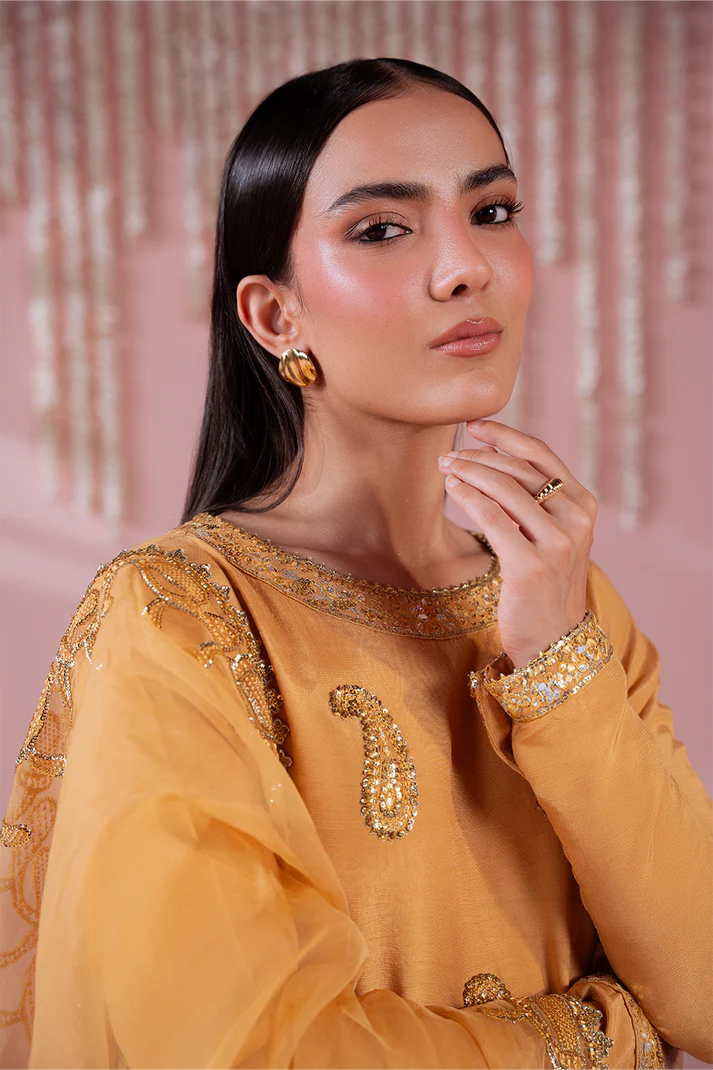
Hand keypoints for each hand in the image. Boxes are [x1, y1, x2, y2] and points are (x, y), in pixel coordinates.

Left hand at [439, 420, 597, 668]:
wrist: (553, 640)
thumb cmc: (545, 584)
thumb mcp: (553, 536)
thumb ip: (537, 502)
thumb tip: (493, 461)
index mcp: (584, 505)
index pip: (541, 454)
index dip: (505, 434)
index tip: (474, 424)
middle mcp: (576, 519)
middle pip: (518, 468)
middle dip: (479, 455)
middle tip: (449, 454)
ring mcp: (557, 543)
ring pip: (504, 488)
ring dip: (469, 471)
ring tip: (447, 468)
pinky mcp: (530, 565)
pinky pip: (492, 517)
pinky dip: (468, 496)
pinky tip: (453, 489)